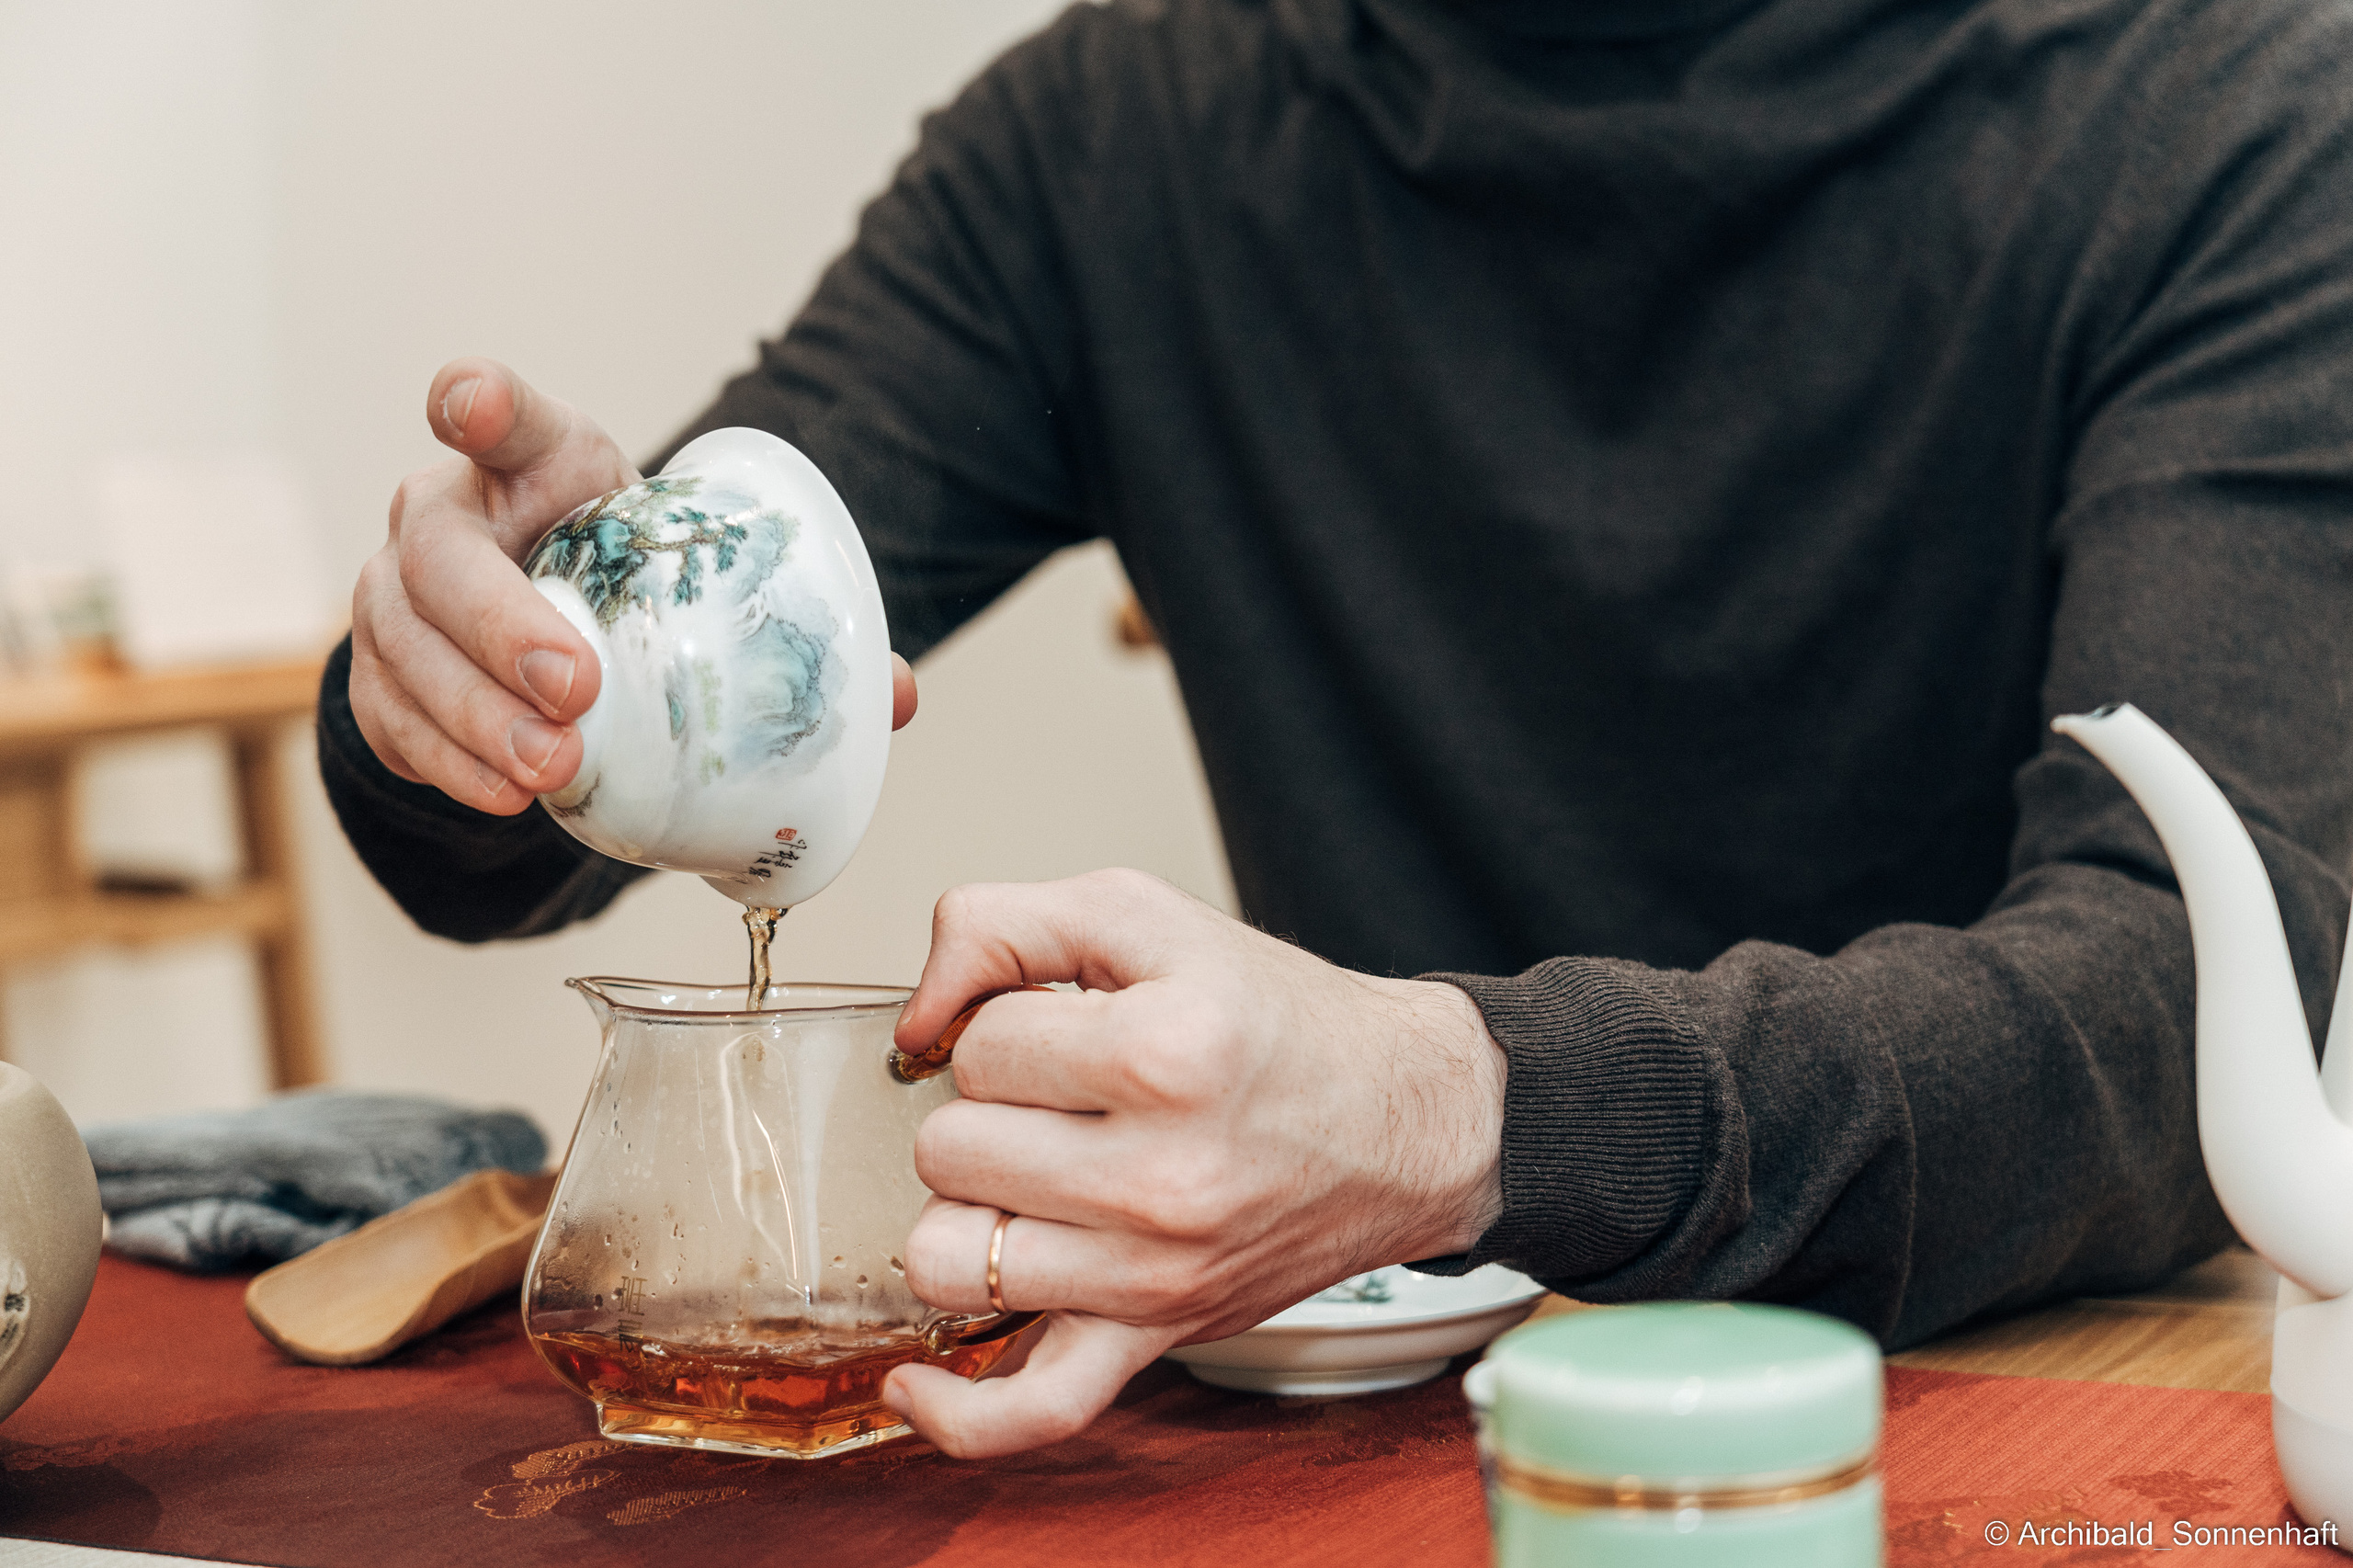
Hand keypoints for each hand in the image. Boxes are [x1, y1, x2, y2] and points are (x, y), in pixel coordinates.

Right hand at [351, 358, 916, 811]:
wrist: (541, 645)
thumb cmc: (631, 593)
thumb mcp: (694, 579)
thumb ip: (786, 624)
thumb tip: (896, 695)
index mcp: (535, 466)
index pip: (498, 414)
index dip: (477, 402)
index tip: (468, 405)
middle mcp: (445, 516)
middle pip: (442, 553)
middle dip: (501, 623)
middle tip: (573, 691)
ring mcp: (393, 595)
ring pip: (403, 643)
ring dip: (474, 713)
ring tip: (550, 769)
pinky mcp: (377, 674)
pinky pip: (390, 718)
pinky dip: (446, 760)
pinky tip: (503, 794)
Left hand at [881, 869, 1505, 1458]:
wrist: (1405, 1120)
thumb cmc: (1278, 1023)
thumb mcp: (1144, 916)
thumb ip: (1003, 924)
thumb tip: (914, 1016)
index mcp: (1164, 1053)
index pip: (977, 1047)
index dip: (1006, 1027)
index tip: (1063, 1030)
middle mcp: (1162, 1176)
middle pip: (949, 1150)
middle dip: (990, 1110)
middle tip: (1061, 1099)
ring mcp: (1155, 1273)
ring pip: (951, 1259)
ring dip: (975, 1211)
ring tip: (1033, 1181)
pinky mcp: (1158, 1336)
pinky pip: (1034, 1409)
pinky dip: (961, 1411)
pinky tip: (918, 1379)